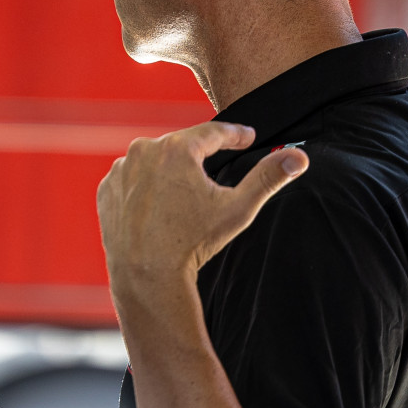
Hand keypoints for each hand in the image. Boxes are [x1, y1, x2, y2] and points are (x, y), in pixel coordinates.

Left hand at [97, 122, 306, 308]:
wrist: (146, 275)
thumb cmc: (193, 243)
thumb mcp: (237, 209)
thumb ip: (267, 179)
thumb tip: (300, 158)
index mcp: (177, 148)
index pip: (213, 132)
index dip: (235, 134)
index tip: (247, 137)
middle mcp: (144, 151)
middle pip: (182, 146)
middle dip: (200, 155)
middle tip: (218, 163)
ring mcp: (122, 170)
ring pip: (155, 161)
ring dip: (171, 170)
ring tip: (186, 189)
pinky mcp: (107, 189)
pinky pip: (133, 179)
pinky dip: (146, 186)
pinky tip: (159, 204)